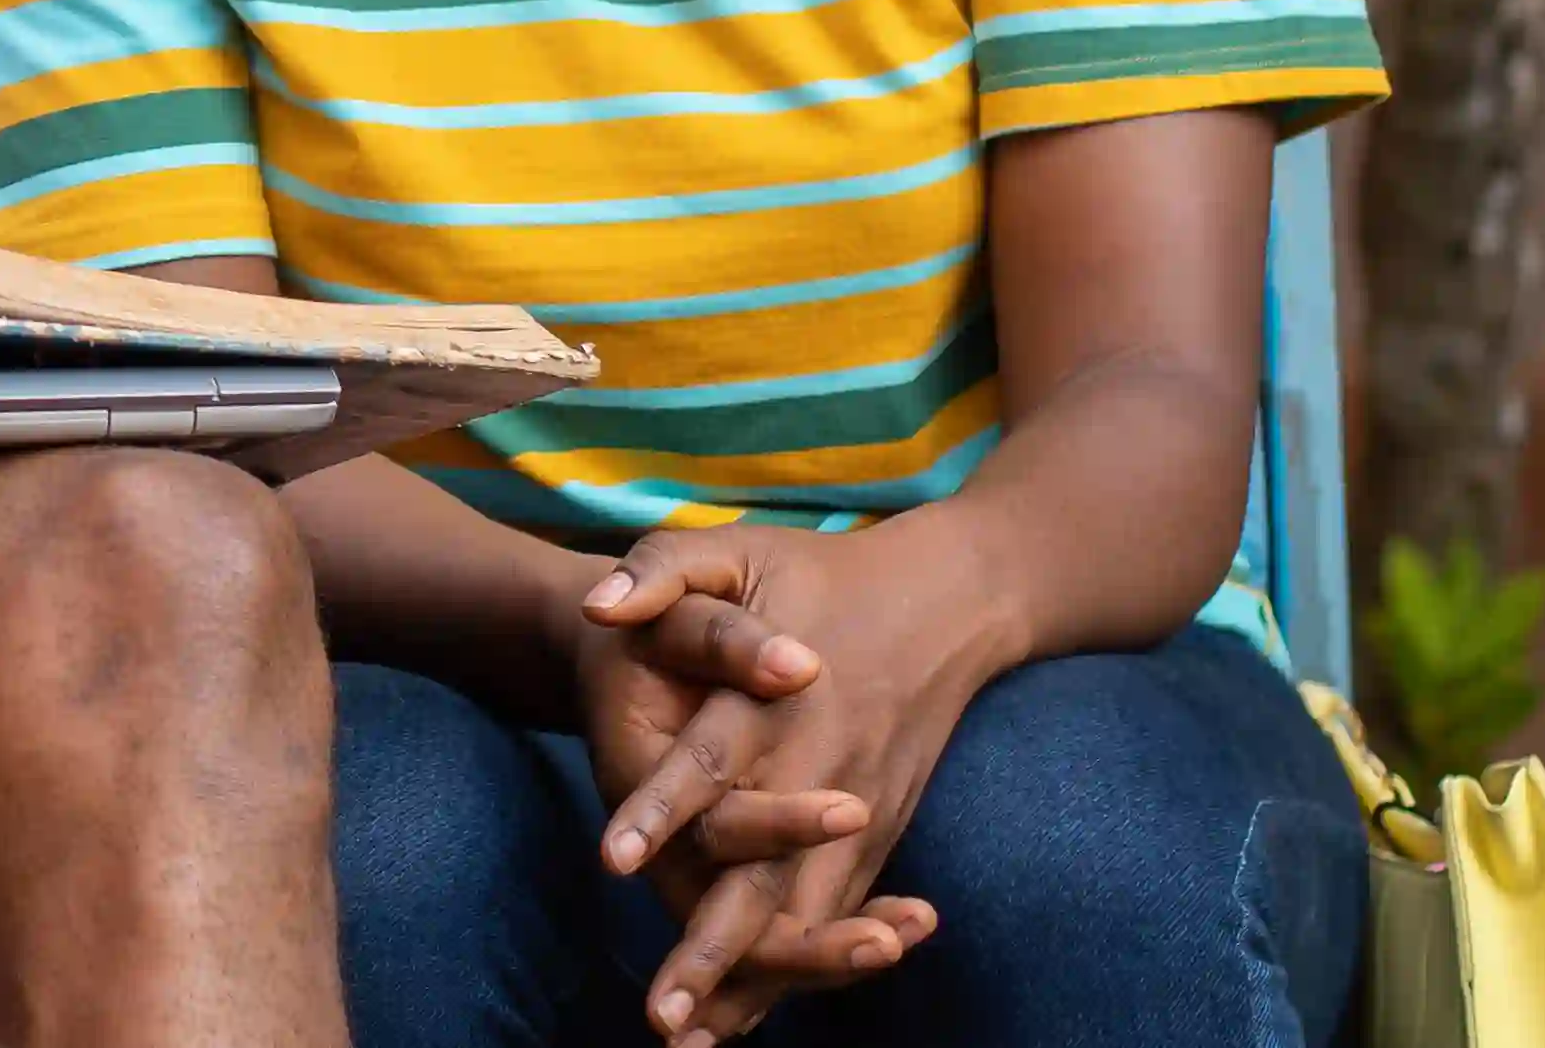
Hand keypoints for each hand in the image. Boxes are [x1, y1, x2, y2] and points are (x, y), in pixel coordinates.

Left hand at [585, 523, 1002, 1034]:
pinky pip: (834, 914)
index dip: (663, 813)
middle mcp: (819, 771)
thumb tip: (595, 607)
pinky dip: (798, 968)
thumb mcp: (733, 546)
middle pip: (763, 874)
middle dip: (711, 946)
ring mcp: (858, 813)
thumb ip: (658, 569)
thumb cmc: (819, 571)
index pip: (711, 767)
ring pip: (804, 913)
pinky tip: (745, 1022)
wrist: (948, 598)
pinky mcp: (878, 836)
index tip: (613, 861)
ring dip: (752, 979)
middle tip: (660, 1012)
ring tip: (690, 1038)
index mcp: (775, 703)